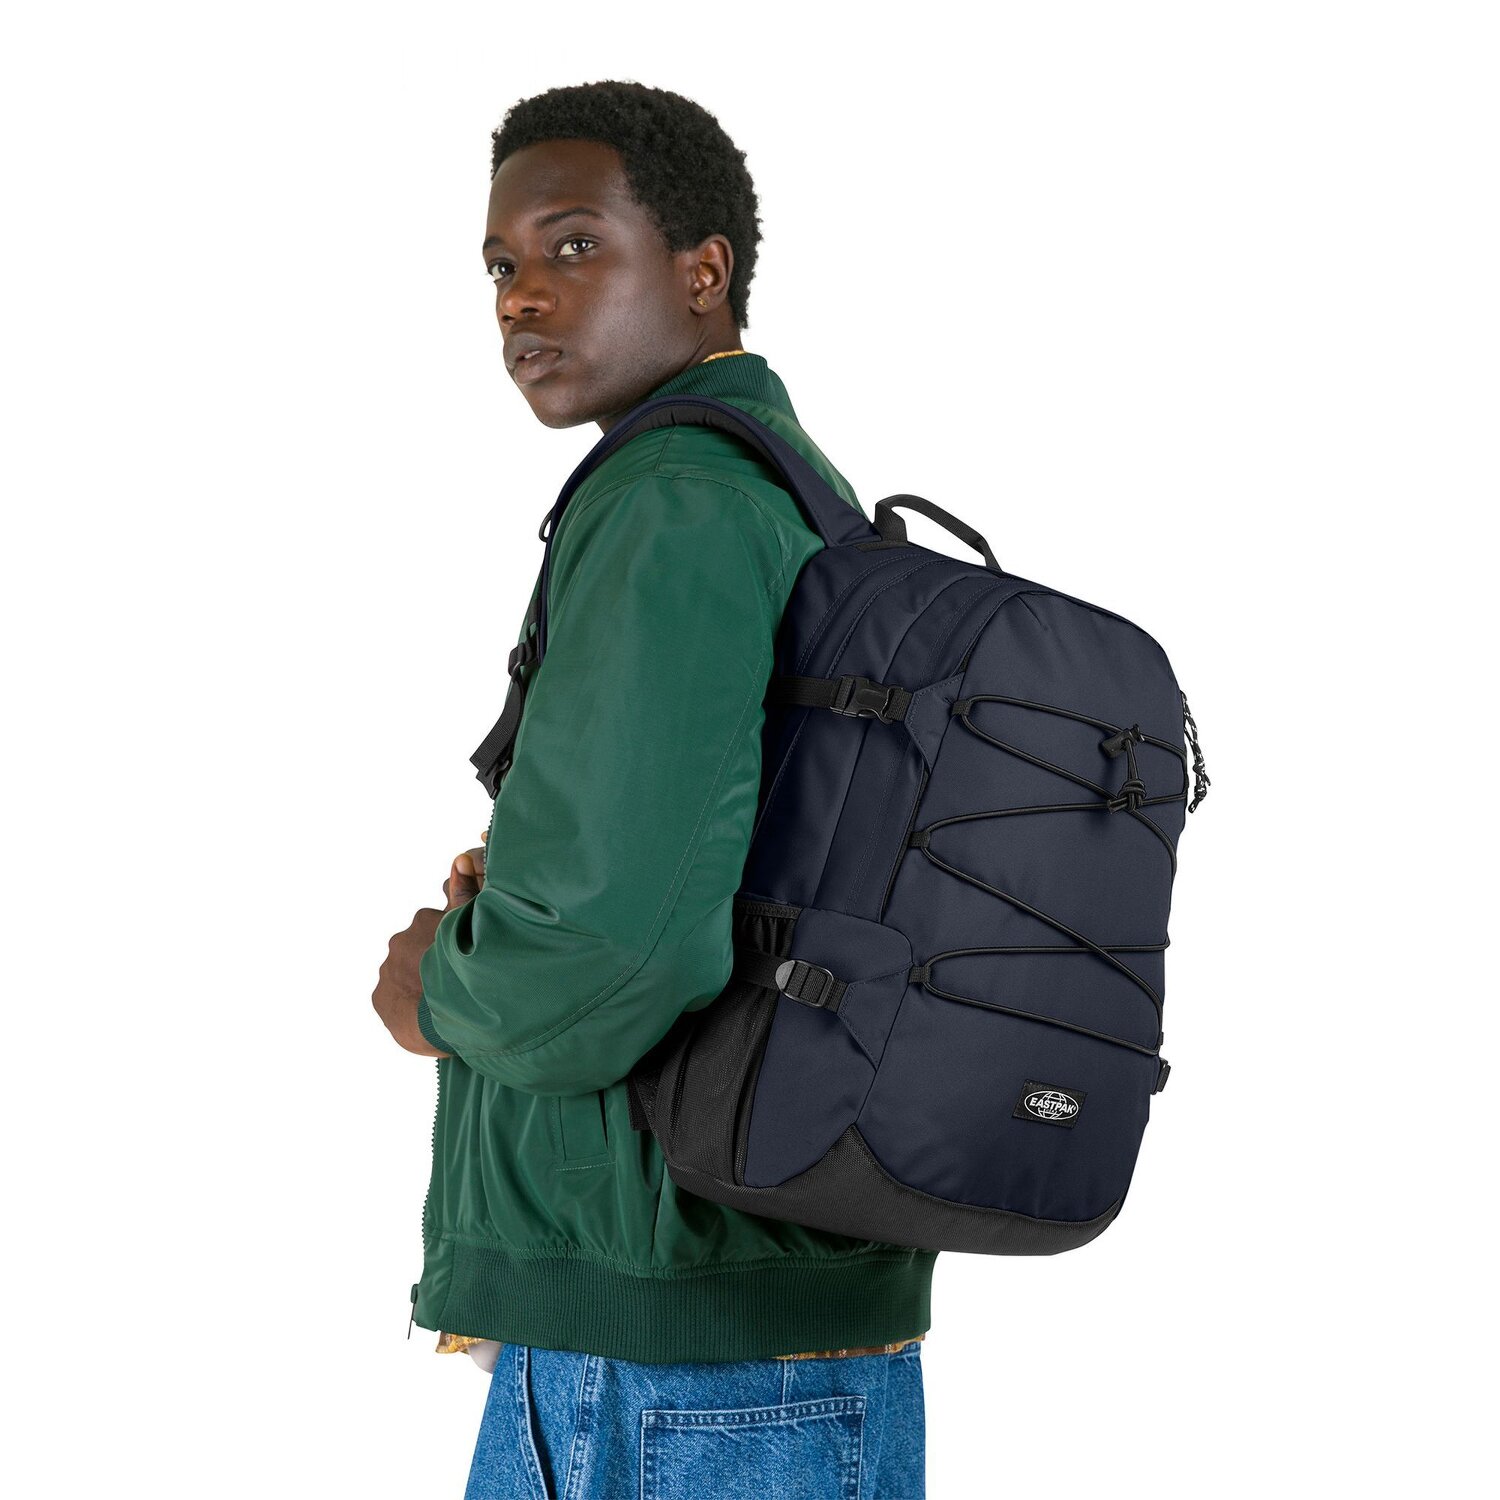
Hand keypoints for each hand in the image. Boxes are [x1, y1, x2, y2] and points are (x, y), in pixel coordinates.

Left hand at [373, 844, 486, 1056]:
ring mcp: (387, 970)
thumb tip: (457, 859)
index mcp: (424, 921)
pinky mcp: (379, 997)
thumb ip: (465, 893)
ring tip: (442, 999)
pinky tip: (425, 1011)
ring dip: (420, 979)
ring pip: (406, 971)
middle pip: (420, 946)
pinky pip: (394, 996)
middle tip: (456, 979)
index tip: (465, 952)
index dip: (453, 937)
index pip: (439, 924)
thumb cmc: (465, 971)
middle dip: (434, 957)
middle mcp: (400, 942)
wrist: (443, 1018)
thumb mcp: (471, 925)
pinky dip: (407, 1001)